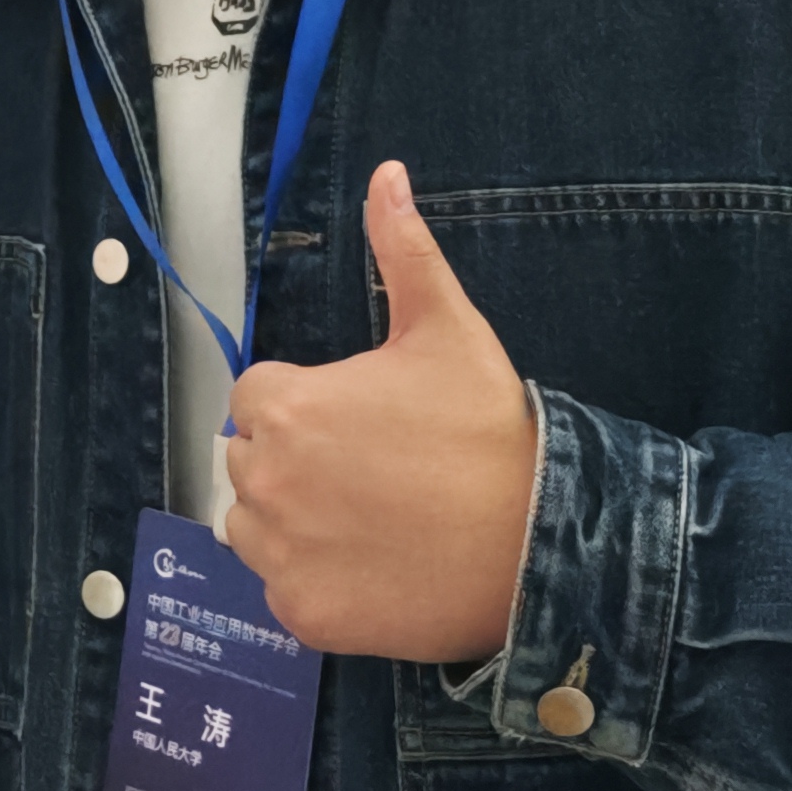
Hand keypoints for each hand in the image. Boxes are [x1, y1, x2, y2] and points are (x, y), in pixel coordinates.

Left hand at [221, 160, 537, 661]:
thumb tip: (387, 173)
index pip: (258, 398)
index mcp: (286, 407)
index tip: (362, 421)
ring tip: (369, 519)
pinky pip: (283, 591)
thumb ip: (403, 250)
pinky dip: (316, 583)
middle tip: (373, 472)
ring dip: (293, 522)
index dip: (308, 405)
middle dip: (296, 460)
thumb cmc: (488, 434)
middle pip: (252, 461)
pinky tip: (373, 567)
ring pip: (255, 528)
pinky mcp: (302, 617)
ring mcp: (280, 556)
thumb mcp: (448, 330)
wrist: (539, 548)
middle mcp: (265, 481)